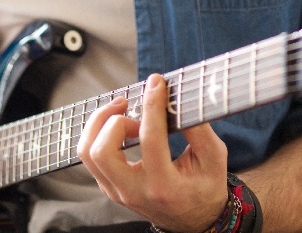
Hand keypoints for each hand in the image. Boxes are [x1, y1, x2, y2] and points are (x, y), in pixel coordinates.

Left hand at [78, 74, 227, 232]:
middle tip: (128, 106)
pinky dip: (98, 132)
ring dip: (99, 124)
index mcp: (164, 187)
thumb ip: (199, 130)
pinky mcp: (108, 186)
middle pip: (102, 151)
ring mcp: (117, 191)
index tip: (156, 83)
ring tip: (121, 112)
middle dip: (112, 119)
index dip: (152, 106)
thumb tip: (177, 101)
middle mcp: (134, 192)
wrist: (193, 221)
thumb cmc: (204, 187)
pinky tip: (117, 123)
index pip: (150, 140)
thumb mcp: (214, 159)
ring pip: (88, 153)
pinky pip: (90, 156)